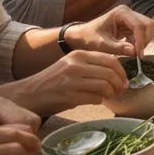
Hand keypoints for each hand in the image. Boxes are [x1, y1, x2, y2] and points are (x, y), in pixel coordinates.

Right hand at [15, 50, 129, 115]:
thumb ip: (92, 65)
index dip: (121, 71)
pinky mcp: (68, 96)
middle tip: (120, 90)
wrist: (29, 94)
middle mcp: (76, 64)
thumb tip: (117, 73)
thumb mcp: (72, 65)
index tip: (124, 80)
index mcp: (79, 54)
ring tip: (109, 96)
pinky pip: (94, 98)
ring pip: (104, 85)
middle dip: (119, 83)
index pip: (110, 59)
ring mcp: (71, 80)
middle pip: (110, 73)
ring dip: (111, 93)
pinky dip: (100, 100)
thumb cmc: (54, 80)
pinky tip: (97, 100)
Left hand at [66, 7, 153, 58]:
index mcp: (121, 13)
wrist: (80, 37)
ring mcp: (130, 18)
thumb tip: (135, 52)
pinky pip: (143, 32)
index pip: (138, 25)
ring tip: (133, 52)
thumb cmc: (88, 38)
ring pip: (148, 28)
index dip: (141, 40)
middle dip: (145, 39)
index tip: (139, 55)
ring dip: (144, 41)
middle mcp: (128, 12)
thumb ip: (117, 48)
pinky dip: (140, 42)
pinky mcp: (131, 25)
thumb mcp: (101, 45)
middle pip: (147, 24)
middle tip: (138, 54)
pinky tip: (130, 49)